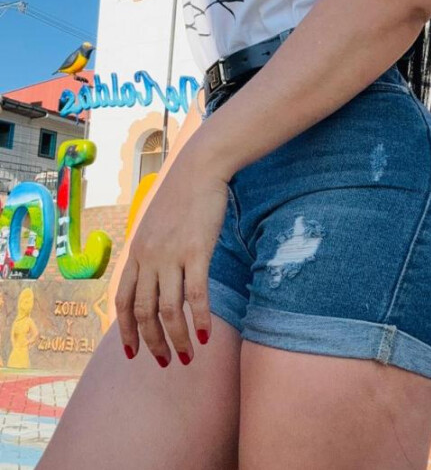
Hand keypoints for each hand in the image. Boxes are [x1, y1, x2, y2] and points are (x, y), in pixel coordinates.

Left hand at [115, 157, 228, 367]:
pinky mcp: (197, 251)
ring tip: (188, 357)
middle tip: (165, 362)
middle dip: (152, 343)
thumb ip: (151, 250)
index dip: (126, 330)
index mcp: (136, 252)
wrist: (200, 168)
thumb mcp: (155, 224)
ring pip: (169, 310)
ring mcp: (172, 255)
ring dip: (177, 339)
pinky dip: (200, 319)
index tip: (133, 351)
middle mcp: (149, 257)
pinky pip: (196, 294)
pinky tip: (206, 335)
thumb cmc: (182, 195)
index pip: (123, 300)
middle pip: (144, 311)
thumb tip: (154, 275)